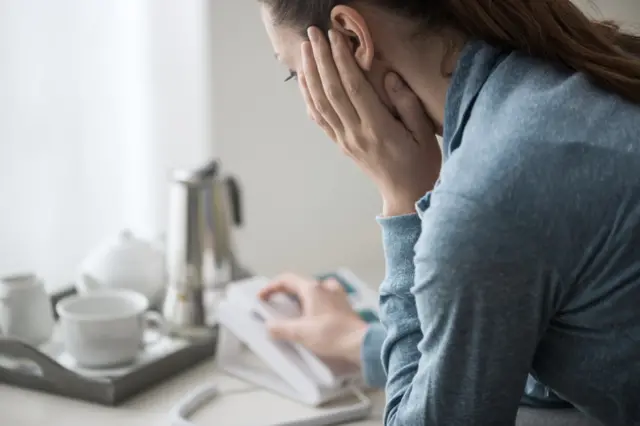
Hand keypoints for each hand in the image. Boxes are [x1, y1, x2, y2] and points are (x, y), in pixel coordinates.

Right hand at [258, 273, 367, 364]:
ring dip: (300, 302)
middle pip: (299, 285)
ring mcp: (337, 296)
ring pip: (313, 293)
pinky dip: (313, 308)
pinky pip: (324, 302)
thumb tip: (270, 327)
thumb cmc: (332, 335)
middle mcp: (326, 287)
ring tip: (293, 317)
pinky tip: (311, 322)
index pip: (286, 279)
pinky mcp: (344, 306)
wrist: (360, 343)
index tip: (263, 297)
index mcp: (313, 288)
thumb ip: (280, 329)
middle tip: (276, 308)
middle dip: (285, 296)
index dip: (271, 287)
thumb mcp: (300, 333)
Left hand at [300, 27, 440, 215]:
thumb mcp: (424, 134)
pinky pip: (319, 118)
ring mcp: (345, 140)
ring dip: (310, 74)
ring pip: (321, 103)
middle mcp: (355, 134)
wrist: (405, 196)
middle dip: (321, 60)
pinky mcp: (340, 144)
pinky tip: (304, 79)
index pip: (354, 88)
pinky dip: (309, 97)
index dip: (342, 61)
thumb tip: (388, 77)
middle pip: (332, 91)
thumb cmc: (420, 164)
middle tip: (313, 33)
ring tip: (305, 49)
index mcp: (378, 129)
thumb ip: (407, 105)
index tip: (335, 37)